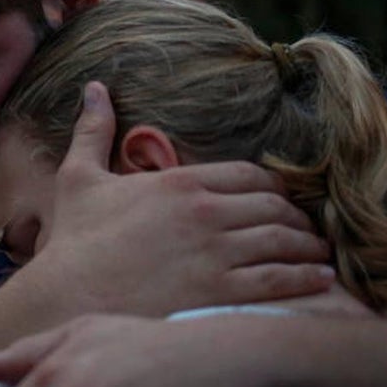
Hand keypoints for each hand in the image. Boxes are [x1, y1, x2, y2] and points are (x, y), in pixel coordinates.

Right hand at [20, 82, 334, 318]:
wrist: (65, 298)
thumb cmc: (73, 242)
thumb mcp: (78, 178)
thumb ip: (93, 131)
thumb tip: (94, 87)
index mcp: (181, 182)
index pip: (248, 176)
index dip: (273, 188)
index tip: (283, 200)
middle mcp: (205, 212)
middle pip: (273, 206)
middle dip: (296, 217)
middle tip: (309, 230)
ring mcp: (216, 253)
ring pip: (282, 241)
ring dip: (308, 246)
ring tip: (321, 255)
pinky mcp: (219, 292)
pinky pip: (278, 280)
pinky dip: (306, 278)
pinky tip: (321, 281)